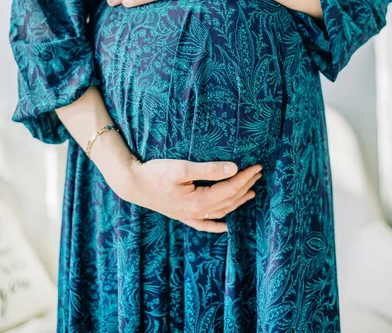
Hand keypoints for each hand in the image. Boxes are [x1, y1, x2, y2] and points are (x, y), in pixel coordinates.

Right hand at [108, 156, 262, 232]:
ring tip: (251, 193)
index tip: (257, 167)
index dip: (245, 178)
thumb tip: (234, 168)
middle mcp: (197, 212)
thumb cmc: (155, 172)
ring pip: (220, 211)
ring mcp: (189, 216)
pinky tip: (226, 226)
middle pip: (228, 200)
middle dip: (245, 187)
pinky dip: (217, 225)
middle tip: (258, 174)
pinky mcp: (182, 215)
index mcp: (199, 200)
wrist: (132, 183)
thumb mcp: (182, 167)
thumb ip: (209, 169)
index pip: (229, 189)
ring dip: (237, 202)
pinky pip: (204, 224)